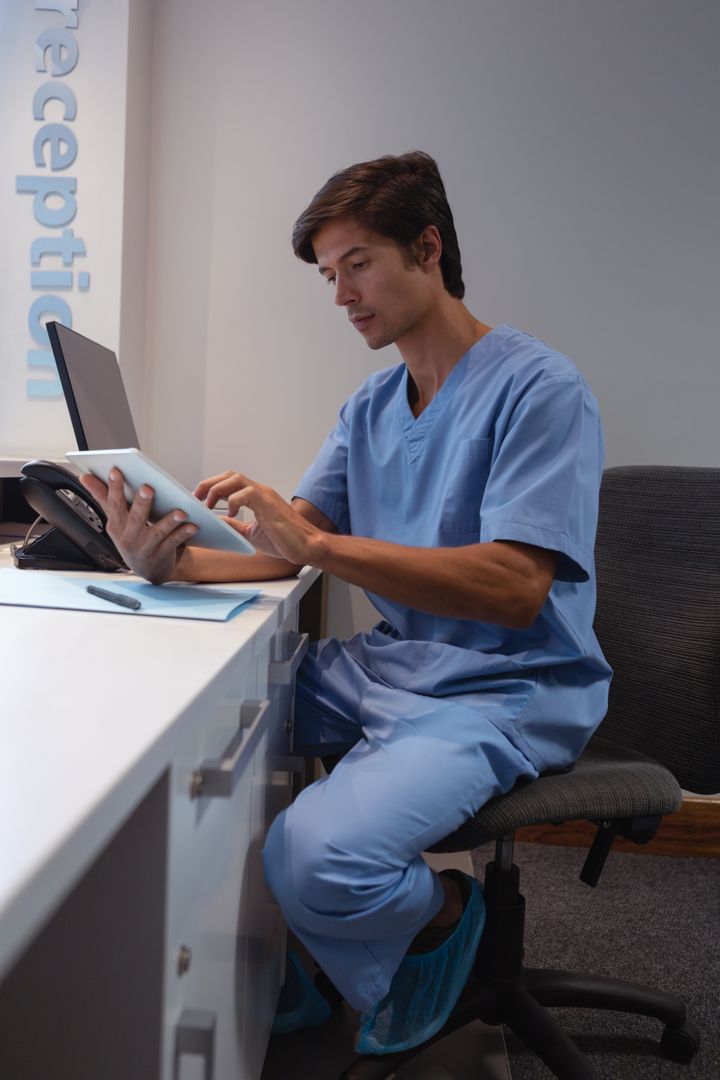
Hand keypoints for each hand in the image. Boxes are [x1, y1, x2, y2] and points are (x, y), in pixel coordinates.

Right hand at [81, 468, 197, 583]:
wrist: (147, 570)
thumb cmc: (131, 539)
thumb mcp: (115, 520)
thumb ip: (102, 497)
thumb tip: (85, 477)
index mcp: (116, 525)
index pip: (114, 504)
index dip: (114, 488)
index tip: (116, 470)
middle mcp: (129, 537)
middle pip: (135, 518)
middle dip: (141, 503)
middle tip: (148, 487)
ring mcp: (146, 547)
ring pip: (158, 532)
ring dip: (169, 521)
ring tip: (180, 511)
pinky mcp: (162, 554)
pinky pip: (174, 543)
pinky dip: (183, 534)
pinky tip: (193, 525)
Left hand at [195, 471, 321, 565]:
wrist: (307, 546)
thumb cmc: (285, 540)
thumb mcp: (252, 533)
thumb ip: (235, 525)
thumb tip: (217, 522)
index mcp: (257, 497)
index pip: (231, 481)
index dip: (212, 486)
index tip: (198, 499)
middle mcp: (260, 491)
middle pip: (229, 475)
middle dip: (209, 484)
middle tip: (196, 498)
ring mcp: (265, 495)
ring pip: (235, 479)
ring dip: (216, 489)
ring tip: (208, 504)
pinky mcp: (269, 504)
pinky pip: (246, 493)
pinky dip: (233, 500)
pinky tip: (230, 513)